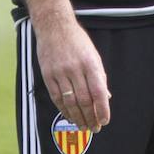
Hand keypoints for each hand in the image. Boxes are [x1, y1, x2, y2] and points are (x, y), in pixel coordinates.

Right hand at [13, 0, 110, 132]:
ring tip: (83, 126)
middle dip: (90, 117)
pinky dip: (64, 110)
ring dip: (78, 117)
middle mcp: (75, 68)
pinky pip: (56, 98)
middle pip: (84, 100)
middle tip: (94, 128)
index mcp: (90, 62)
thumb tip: (106, 96)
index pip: (98, 91)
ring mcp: (60, 72)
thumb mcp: (93, 54)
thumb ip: (99, 76)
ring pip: (70, 102)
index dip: (102, 109)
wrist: (54, 26)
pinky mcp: (47, 75)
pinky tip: (70, 116)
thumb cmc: (77, 41)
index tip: (105, 121)